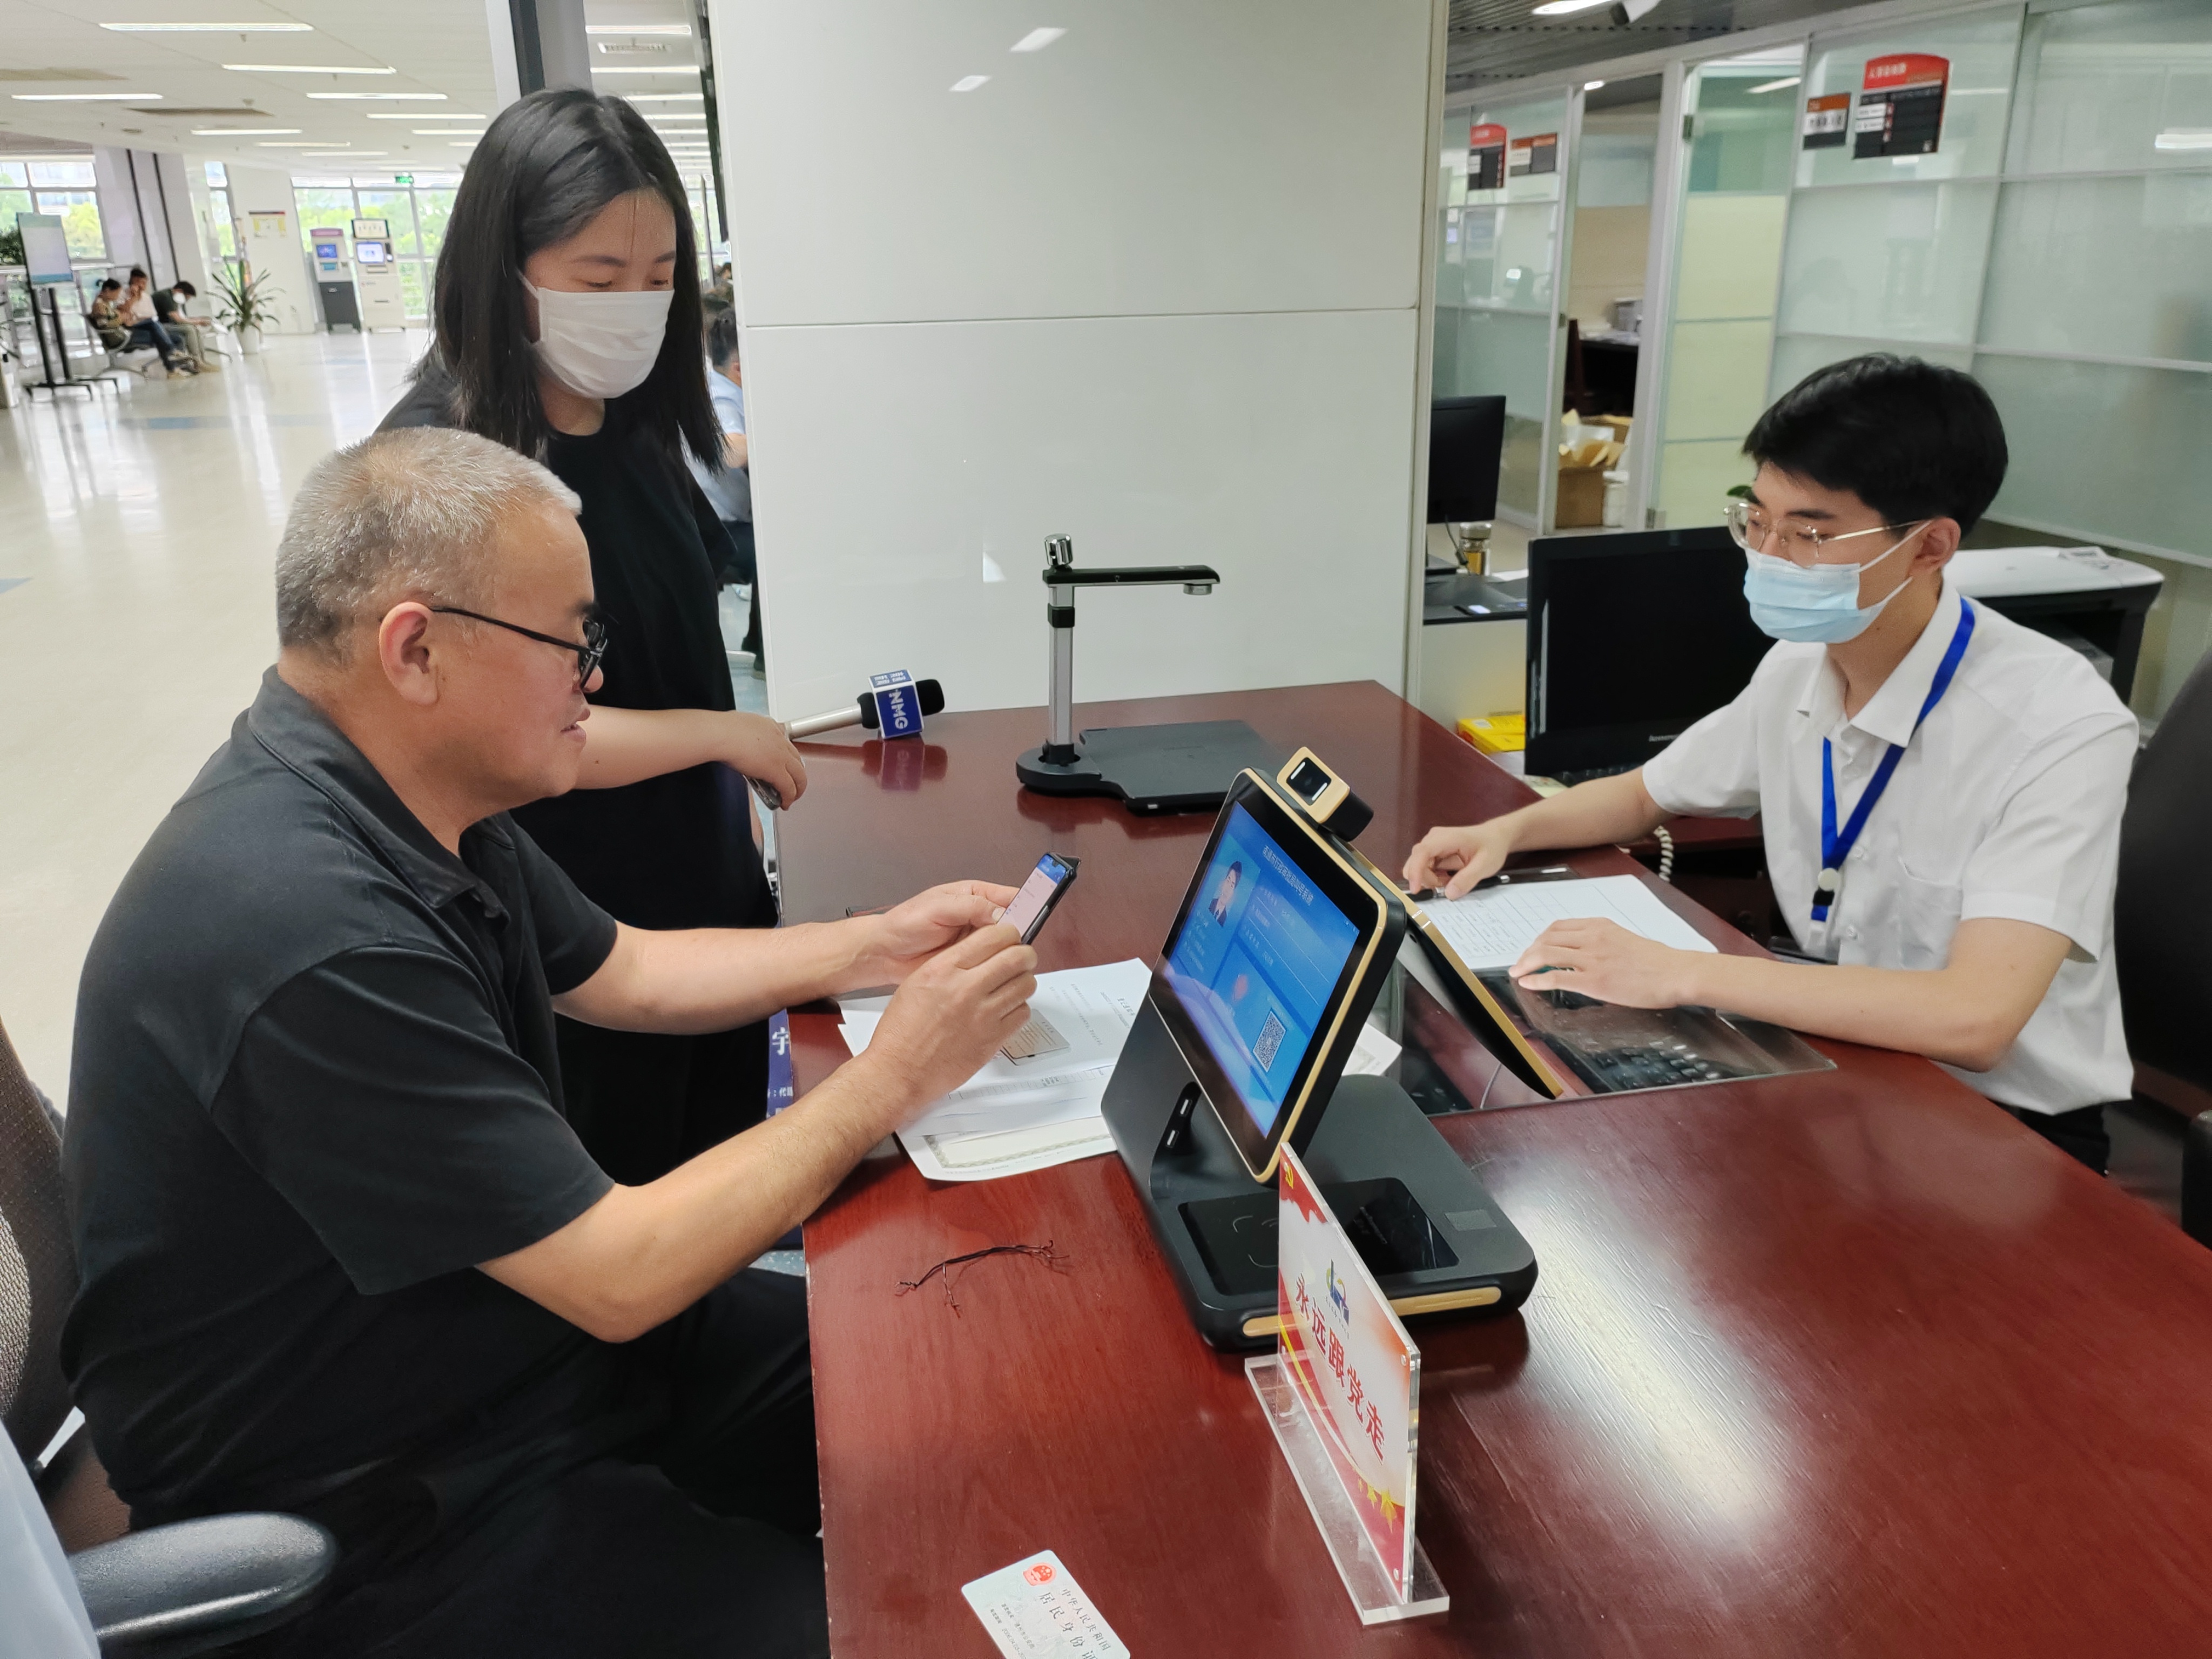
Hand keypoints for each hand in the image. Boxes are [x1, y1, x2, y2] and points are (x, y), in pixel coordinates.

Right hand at [722, 713, 806, 804]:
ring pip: (799, 775)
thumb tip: (733, 740)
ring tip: (791, 797)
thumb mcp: (736, 726)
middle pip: (797, 759)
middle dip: (797, 773)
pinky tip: (784, 803)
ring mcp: (780, 755)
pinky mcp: (776, 771)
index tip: (782, 762)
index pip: (784, 741)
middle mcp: (779, 739)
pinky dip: (789, 798)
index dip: (786, 755)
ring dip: (797, 788)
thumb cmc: (721, 730)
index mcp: (769, 726)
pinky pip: (789, 788)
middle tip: (792, 783)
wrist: (720, 734)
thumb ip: (741, 733)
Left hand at [857, 880, 1021, 983]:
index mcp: (973, 895)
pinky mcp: (972, 961)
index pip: (1010, 896)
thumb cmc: (905, 923)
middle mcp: (979, 916)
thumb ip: (970, 907)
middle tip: (1023, 943)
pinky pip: (992, 962)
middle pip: (1013, 922)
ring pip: (1005, 944)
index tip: (1040, 911)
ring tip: (1013, 958)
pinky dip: (998, 967)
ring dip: (1010, 951)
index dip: (1028, 903)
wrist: (885, 953)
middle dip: (1021, 932)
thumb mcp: (937, 908)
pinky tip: (1000, 971)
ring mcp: (976, 940)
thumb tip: (1001, 914)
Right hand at [859, 924, 1036, 1112]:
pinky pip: (1023, 1013)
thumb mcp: (918, 981)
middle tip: (1020, 958)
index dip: (1008, 934)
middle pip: (1018, 957)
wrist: (899, 1071)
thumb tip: (980, 950)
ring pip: (1026, 984)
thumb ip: (951, 963)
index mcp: (944, 969)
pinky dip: (1018, 1008)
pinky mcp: (993, 1039)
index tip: (1008, 938)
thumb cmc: (902, 1031)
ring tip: (1012, 985)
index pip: (994, 936)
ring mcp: (983, 1015)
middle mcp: (966, 989)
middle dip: (1024, 954)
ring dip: (1023, 981)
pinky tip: (1005, 1010)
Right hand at [1403, 820, 1514, 898]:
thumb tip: (1449, 894)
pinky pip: (1425, 869)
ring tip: (1451, 879)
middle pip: (1416, 863)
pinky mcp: (1433, 852)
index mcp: (1446, 838)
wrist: (1495, 837)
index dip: (1415, 871)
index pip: (1422, 853)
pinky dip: (1434, 878)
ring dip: (1431, 880)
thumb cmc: (1491, 846)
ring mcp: (1432, 845)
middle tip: (1447, 884)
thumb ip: (1467, 879)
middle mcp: (1434, 839)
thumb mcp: (1485, 865)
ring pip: (1419, 868)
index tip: (1415, 889)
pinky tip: (1448, 876)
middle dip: (1427, 879)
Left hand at [1508, 918, 1700, 1008]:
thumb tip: (1581, 952)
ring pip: (1546, 953)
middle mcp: (1592, 938)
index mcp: (1600, 926)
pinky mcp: (1594, 980)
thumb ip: (1601, 941)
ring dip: (1526, 963)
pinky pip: (1555, 976)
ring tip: (1518, 972)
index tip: (1532, 948)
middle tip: (1520, 963)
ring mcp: (1592, 958)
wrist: (1676, 973)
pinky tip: (1527, 983)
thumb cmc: (1657, 961)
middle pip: (1547, 938)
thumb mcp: (1624, 939)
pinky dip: (1535, 979)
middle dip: (1528, 951)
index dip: (1540, 938)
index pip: (1558, 927)